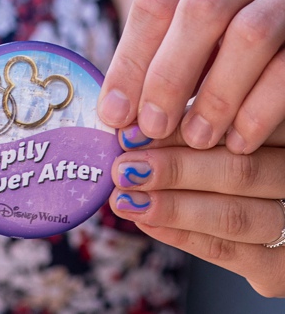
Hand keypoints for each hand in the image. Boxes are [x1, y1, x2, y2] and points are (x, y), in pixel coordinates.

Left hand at [100, 0, 284, 152]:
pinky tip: (239, 139)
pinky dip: (261, 106)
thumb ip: (172, 33)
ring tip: (194, 138)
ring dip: (216, 95)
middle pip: (199, 8)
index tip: (112, 110)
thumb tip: (117, 106)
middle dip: (169, 75)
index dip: (131, 57)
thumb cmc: (252, 2)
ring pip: (249, 34)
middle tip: (149, 126)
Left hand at [110, 120, 284, 297]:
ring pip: (234, 216)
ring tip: (125, 198)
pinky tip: (147, 221)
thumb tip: (126, 124)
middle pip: (239, 171)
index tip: (130, 132)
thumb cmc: (225, 165)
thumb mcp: (217, 134)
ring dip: (172, 207)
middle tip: (123, 168)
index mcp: (283, 135)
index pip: (235, 127)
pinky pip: (230, 252)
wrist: (267, 223)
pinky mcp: (282, 267)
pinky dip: (182, 236)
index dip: (178, 130)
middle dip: (173, 169)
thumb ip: (187, 125)